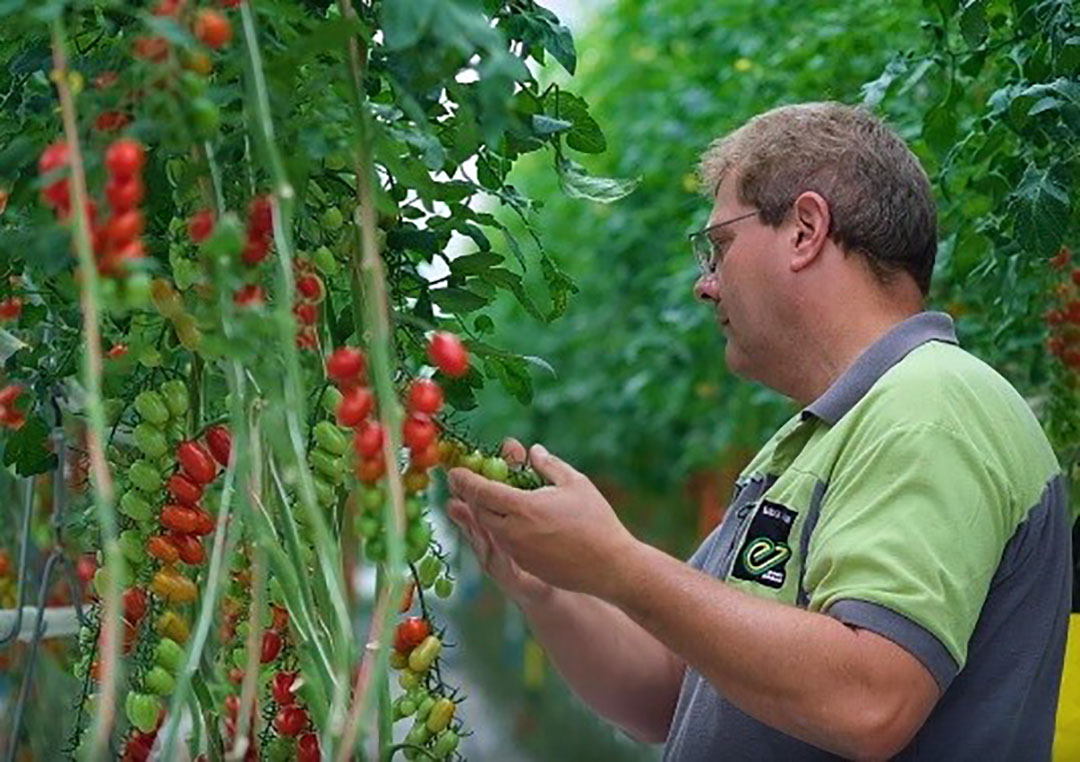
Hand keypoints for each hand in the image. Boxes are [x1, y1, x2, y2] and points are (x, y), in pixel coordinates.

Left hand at [448, 440, 638, 599]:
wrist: (611, 566)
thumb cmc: (596, 520)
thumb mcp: (575, 483)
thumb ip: (549, 465)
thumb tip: (532, 450)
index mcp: (522, 507)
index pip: (482, 491)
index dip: (465, 480)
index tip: (454, 472)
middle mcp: (513, 532)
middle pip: (480, 512)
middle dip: (471, 497)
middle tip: (466, 484)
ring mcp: (518, 552)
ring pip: (490, 530)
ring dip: (484, 514)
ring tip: (484, 501)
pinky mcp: (526, 566)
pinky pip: (505, 544)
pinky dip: (500, 530)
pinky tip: (510, 522)